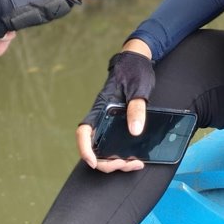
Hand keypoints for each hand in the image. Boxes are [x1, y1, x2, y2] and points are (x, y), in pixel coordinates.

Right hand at [77, 48, 154, 171]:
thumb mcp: (138, 88)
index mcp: (101, 108)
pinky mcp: (117, 122)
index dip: (84, 148)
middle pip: (94, 146)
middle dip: (107, 162)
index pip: (84, 131)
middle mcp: (102, 117)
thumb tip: (134, 131)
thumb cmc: (134, 71)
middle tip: (128, 164)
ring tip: (135, 163)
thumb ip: (136, 108)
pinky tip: (135, 156)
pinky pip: (114, 142)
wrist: (137, 60)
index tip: (93, 162)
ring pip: (105, 148)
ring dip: (116, 160)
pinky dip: (122, 153)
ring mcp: (108, 121)